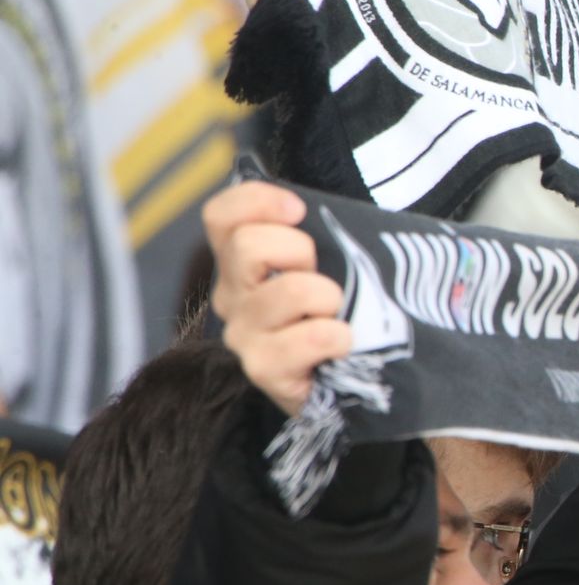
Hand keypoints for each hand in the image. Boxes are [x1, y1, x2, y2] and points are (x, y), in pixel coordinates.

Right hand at [206, 182, 350, 416]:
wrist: (352, 383)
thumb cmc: (345, 311)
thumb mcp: (334, 262)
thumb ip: (322, 233)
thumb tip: (325, 207)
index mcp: (242, 263)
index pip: (220, 217)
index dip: (257, 201)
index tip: (298, 210)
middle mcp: (233, 296)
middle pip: (247, 246)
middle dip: (300, 251)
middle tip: (323, 278)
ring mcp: (244, 335)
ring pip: (288, 291)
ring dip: (327, 298)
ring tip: (335, 316)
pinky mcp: (265, 370)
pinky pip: (309, 337)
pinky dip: (338, 336)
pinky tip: (341, 345)